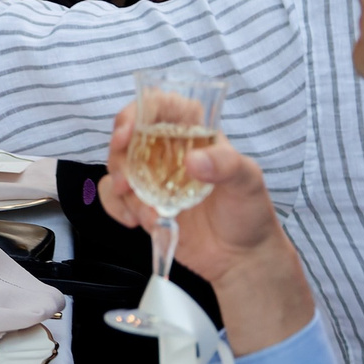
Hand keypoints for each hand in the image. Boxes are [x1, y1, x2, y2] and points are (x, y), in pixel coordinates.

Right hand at [98, 107, 288, 290]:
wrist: (240, 258)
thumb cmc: (249, 212)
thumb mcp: (248, 182)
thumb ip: (226, 165)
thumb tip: (193, 161)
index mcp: (193, 134)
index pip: (161, 105)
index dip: (140, 110)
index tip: (129, 131)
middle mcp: (168, 151)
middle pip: (129, 134)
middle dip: (119, 153)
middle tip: (127, 179)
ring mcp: (152, 177)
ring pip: (118, 165)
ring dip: (120, 185)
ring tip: (145, 211)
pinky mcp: (142, 203)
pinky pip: (114, 196)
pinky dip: (116, 207)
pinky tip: (136, 222)